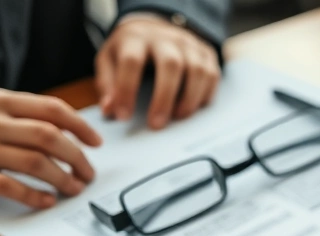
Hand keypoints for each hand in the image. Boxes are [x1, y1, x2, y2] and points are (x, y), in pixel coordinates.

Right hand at [0, 90, 101, 208]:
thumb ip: (18, 114)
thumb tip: (66, 133)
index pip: (52, 109)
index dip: (81, 126)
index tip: (97, 142)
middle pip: (51, 138)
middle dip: (77, 157)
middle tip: (89, 173)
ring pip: (35, 163)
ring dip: (62, 178)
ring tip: (74, 188)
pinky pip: (8, 186)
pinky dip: (32, 195)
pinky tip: (46, 201)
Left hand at [96, 16, 220, 129]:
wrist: (156, 28)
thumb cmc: (131, 49)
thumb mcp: (109, 59)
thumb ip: (107, 84)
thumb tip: (110, 109)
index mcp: (136, 38)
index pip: (131, 61)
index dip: (127, 90)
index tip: (123, 116)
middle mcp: (166, 38)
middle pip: (171, 65)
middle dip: (164, 98)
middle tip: (156, 124)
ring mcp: (190, 45)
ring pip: (197, 71)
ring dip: (189, 99)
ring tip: (177, 118)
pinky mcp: (206, 54)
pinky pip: (212, 76)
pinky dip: (204, 96)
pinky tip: (192, 108)